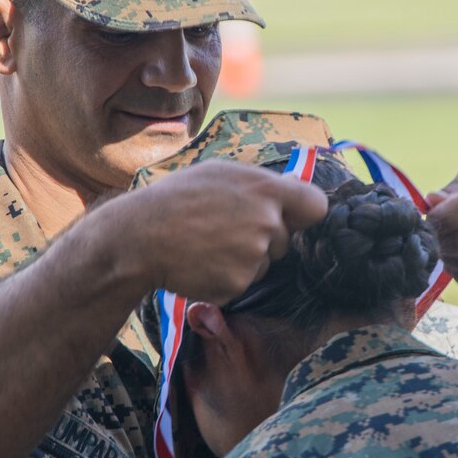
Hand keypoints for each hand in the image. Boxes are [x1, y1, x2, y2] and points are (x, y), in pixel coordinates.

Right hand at [121, 161, 327, 304]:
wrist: (141, 236)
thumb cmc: (177, 198)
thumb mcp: (220, 173)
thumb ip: (260, 182)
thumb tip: (293, 183)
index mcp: (266, 190)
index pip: (316, 206)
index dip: (304, 214)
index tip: (291, 217)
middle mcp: (266, 223)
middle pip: (286, 240)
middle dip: (264, 238)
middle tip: (224, 229)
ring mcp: (253, 256)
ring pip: (264, 263)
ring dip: (244, 258)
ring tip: (207, 243)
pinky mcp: (238, 284)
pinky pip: (243, 282)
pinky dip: (226, 277)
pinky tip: (202, 263)